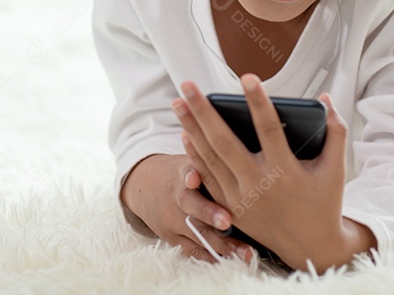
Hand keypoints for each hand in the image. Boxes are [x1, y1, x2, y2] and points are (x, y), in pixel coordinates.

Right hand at [120, 153, 256, 263]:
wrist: (147, 186)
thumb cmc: (185, 170)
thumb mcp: (192, 156)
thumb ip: (215, 152)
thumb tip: (246, 133)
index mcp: (184, 172)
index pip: (186, 171)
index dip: (190, 174)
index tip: (194, 177)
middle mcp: (177, 196)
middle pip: (191, 205)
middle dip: (208, 213)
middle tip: (226, 220)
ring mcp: (174, 219)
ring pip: (197, 232)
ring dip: (221, 243)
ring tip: (243, 252)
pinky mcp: (173, 237)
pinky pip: (194, 250)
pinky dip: (211, 255)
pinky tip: (230, 261)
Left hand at [172, 74, 374, 270]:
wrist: (310, 247)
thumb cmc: (324, 202)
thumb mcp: (335, 169)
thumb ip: (335, 132)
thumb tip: (325, 98)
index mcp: (285, 171)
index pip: (268, 129)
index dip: (258, 101)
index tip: (247, 77)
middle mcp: (258, 184)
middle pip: (224, 141)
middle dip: (203, 111)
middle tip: (187, 85)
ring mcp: (240, 197)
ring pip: (209, 157)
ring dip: (191, 128)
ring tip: (178, 102)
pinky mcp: (230, 207)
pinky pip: (207, 177)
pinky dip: (195, 154)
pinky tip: (186, 133)